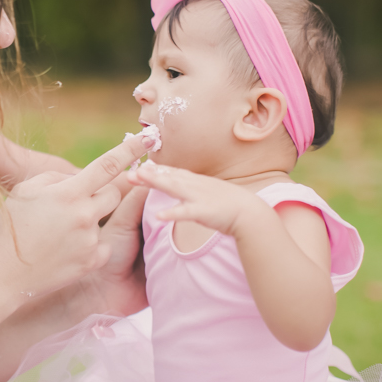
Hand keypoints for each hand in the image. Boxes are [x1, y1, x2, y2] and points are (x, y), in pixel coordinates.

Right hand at [0, 134, 154, 304]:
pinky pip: (101, 246)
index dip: (132, 148)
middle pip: (114, 193)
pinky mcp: (92, 262)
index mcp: (68, 192)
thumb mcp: (26, 189)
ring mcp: (90, 241)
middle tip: (78, 201)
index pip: (108, 165)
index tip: (152, 136)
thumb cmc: (10, 225)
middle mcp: (84, 215)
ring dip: (90, 220)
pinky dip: (88, 245)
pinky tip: (64, 250)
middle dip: (103, 192)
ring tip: (60, 232)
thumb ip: (58, 177)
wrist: (2, 273)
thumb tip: (80, 177)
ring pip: (104, 220)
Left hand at [126, 161, 261, 236]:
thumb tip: (185, 193)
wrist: (252, 214)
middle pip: (168, 176)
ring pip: (174, 187)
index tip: (138, 166)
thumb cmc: (232, 207)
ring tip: (138, 178)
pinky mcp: (204, 211)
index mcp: (196, 182)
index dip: (155, 170)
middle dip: (148, 173)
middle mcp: (195, 185)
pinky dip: (172, 213)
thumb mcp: (210, 195)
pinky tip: (159, 216)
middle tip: (129, 171)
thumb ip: (195, 192)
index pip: (172, 173)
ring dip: (155, 182)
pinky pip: (186, 212)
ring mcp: (199, 197)